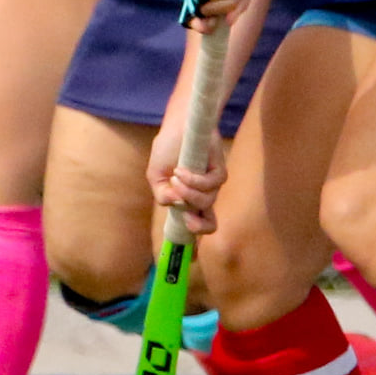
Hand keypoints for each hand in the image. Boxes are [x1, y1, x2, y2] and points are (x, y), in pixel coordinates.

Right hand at [146, 121, 227, 235]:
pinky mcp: (219, 170)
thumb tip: (176, 204)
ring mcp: (211, 183)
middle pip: (209, 223)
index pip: (197, 225)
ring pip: (206, 201)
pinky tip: (181, 171)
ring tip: (176, 177)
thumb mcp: (155, 175)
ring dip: (188, 193)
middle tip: (187, 218)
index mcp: (188, 200)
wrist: (178, 125)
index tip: (189, 249)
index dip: (195, 238)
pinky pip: (211, 184)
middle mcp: (202, 195)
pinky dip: (194, 180)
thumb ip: (162, 194)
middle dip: (199, 226)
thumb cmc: (167, 149)